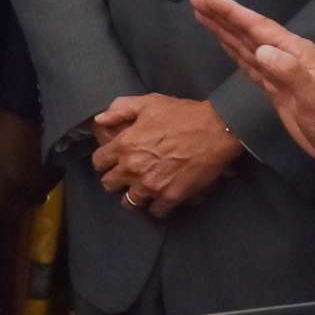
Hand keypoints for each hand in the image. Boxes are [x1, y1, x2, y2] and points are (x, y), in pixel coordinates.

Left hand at [0, 109, 45, 218]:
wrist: (22, 114)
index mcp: (8, 186)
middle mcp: (26, 190)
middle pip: (13, 213)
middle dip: (0, 211)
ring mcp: (37, 184)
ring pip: (26, 206)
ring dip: (14, 206)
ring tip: (2, 195)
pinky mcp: (42, 176)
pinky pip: (36, 196)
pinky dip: (27, 198)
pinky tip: (18, 189)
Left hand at [91, 93, 239, 216]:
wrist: (215, 129)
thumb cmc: (181, 114)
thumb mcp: (147, 103)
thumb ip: (119, 110)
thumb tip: (99, 120)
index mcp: (124, 145)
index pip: (99, 163)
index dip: (104, 161)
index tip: (112, 161)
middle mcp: (133, 168)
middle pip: (109, 185)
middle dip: (115, 180)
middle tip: (126, 176)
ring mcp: (151, 185)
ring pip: (129, 202)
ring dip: (134, 196)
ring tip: (142, 190)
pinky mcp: (171, 197)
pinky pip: (155, 212)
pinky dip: (157, 206)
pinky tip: (160, 198)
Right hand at [188, 0, 314, 165]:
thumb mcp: (313, 95)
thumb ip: (289, 71)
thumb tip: (261, 51)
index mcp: (293, 50)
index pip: (257, 26)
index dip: (231, 12)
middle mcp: (283, 54)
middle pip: (246, 30)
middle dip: (221, 14)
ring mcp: (276, 70)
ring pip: (243, 43)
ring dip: (222, 28)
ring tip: (201, 13)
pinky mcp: (271, 86)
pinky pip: (246, 61)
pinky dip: (231, 49)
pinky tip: (221, 41)